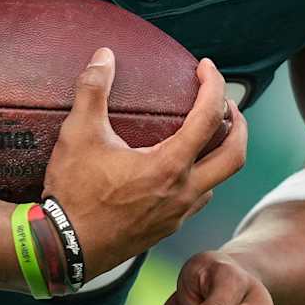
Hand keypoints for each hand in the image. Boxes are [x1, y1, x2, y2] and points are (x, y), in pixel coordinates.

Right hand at [42, 49, 245, 278]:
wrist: (65, 248)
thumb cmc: (74, 192)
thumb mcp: (79, 134)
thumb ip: (93, 90)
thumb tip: (104, 56)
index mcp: (170, 166)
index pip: (210, 117)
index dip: (213, 85)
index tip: (205, 68)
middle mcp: (183, 191)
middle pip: (235, 154)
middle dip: (238, 123)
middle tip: (225, 102)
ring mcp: (178, 214)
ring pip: (219, 180)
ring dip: (220, 153)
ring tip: (204, 132)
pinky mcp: (166, 229)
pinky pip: (199, 198)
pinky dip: (201, 175)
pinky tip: (178, 167)